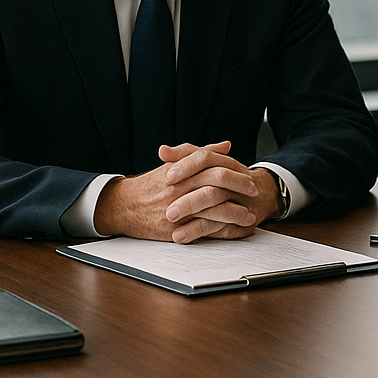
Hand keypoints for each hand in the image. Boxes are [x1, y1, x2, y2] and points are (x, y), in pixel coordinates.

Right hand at [94, 141, 274, 242]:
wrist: (123, 206)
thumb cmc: (152, 185)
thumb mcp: (174, 165)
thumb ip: (200, 154)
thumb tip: (226, 145)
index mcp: (181, 172)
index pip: (214, 167)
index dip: (235, 173)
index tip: (249, 177)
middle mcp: (179, 189)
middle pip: (216, 185)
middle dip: (239, 189)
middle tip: (254, 193)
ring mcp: (177, 210)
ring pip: (212, 210)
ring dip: (235, 213)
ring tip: (249, 216)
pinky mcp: (174, 229)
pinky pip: (203, 231)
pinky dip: (223, 233)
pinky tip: (235, 232)